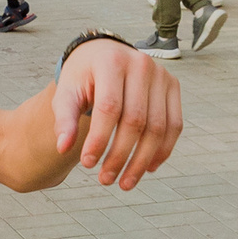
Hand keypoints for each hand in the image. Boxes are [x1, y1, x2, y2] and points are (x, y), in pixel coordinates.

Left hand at [54, 40, 182, 189]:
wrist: (104, 55)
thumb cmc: (82, 77)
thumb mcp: (66, 93)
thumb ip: (64, 118)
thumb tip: (63, 148)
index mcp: (111, 62)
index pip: (109, 108)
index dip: (99, 139)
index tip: (86, 164)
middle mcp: (141, 64)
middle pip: (135, 120)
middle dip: (120, 156)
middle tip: (105, 180)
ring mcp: (161, 74)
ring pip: (158, 127)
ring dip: (142, 160)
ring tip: (125, 183)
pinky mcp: (173, 86)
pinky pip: (174, 125)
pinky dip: (162, 150)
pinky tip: (147, 168)